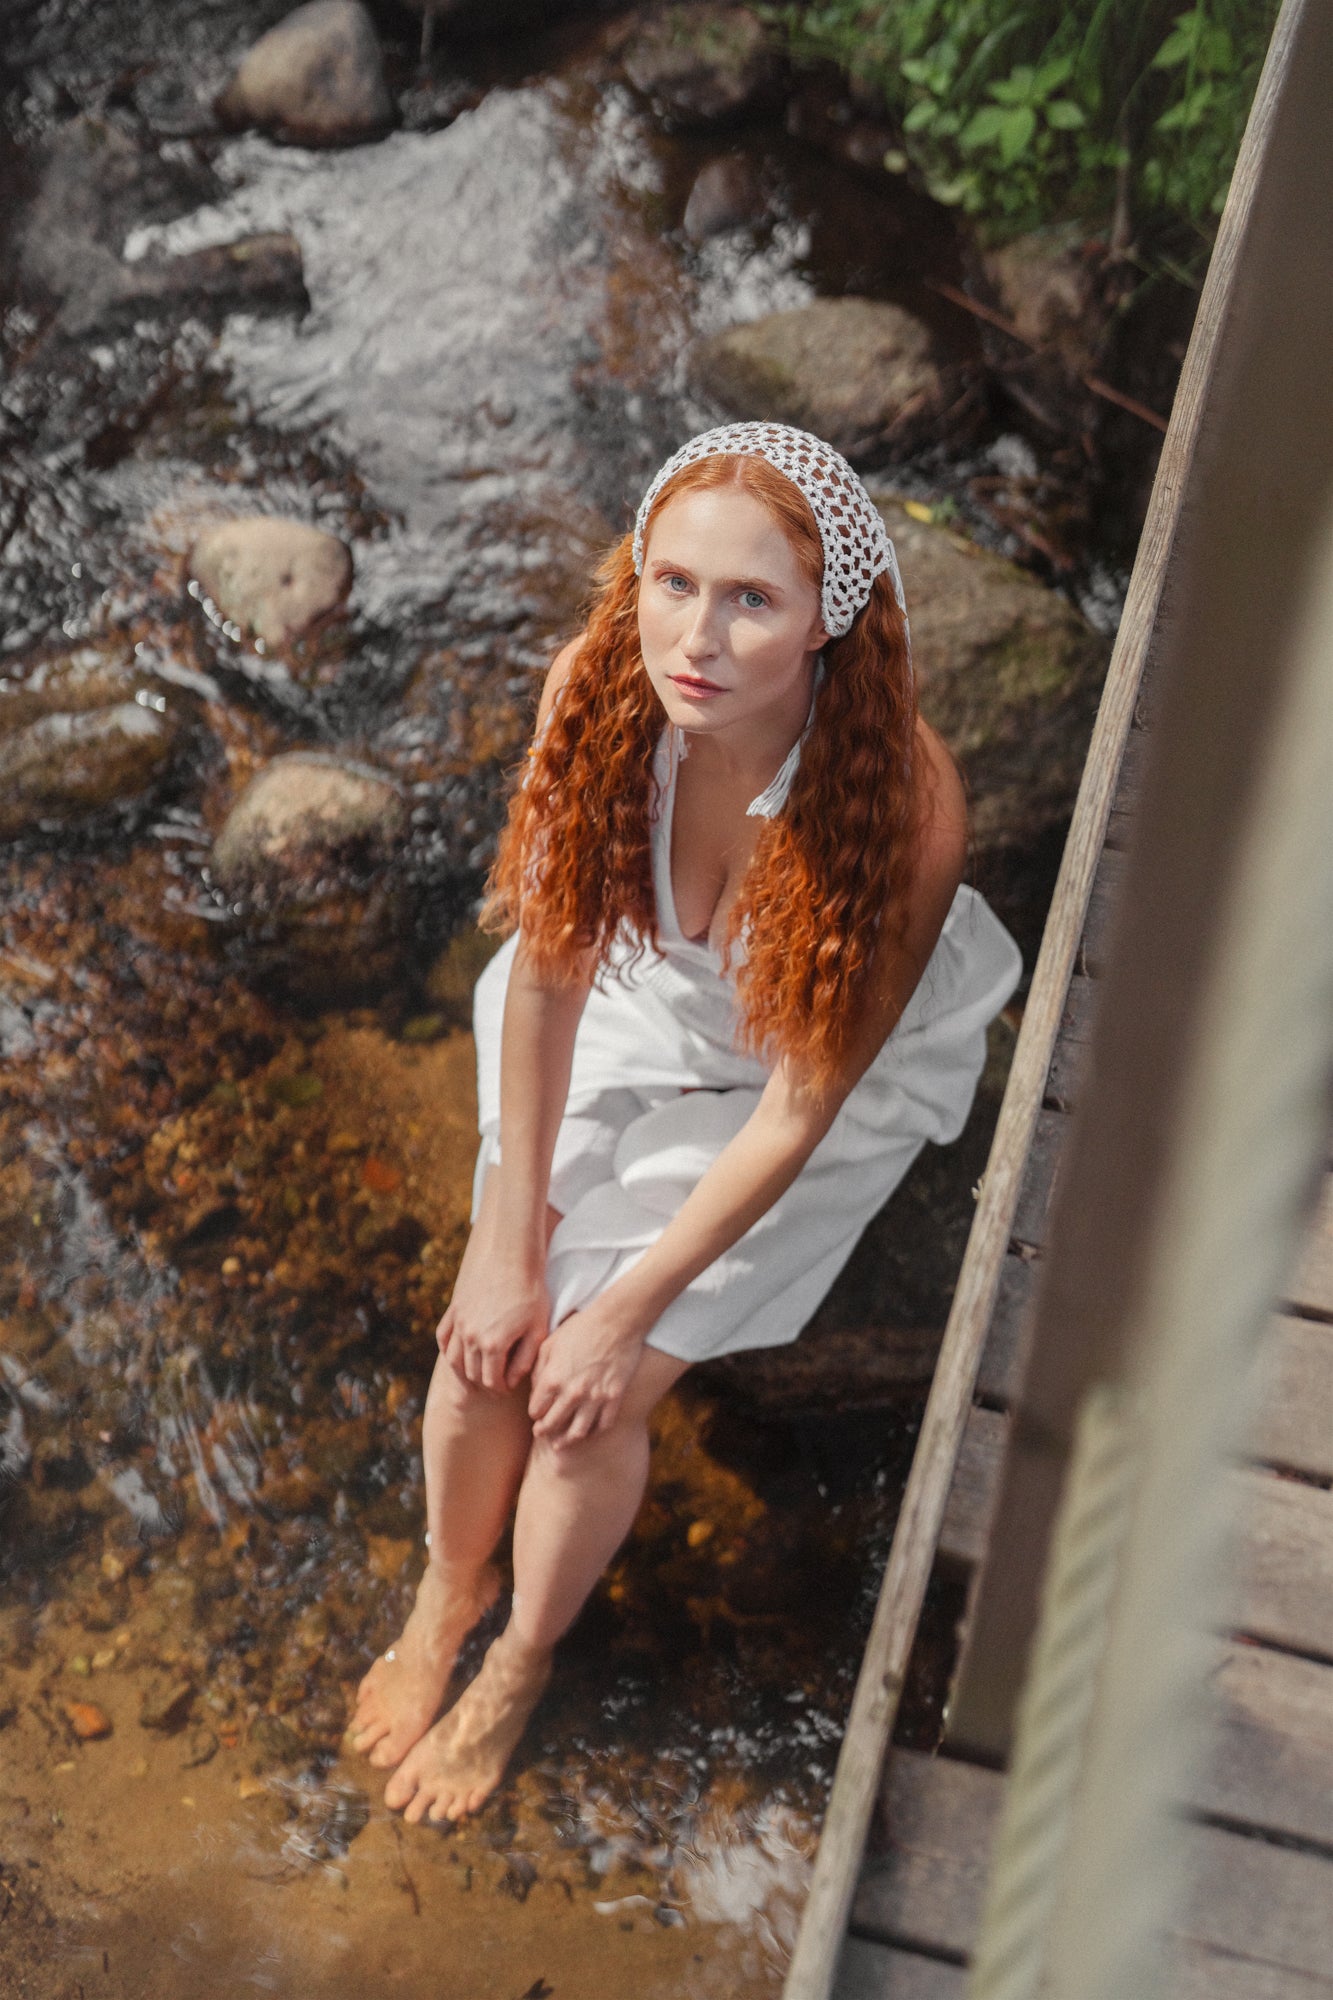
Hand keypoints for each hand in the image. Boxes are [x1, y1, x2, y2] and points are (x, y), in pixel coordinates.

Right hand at [437, 1219, 549, 1392]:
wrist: (510, 1252)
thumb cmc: (531, 1289)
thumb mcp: (538, 1327)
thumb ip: (525, 1359)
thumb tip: (511, 1381)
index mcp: (493, 1345)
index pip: (491, 1381)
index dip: (501, 1388)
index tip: (509, 1387)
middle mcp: (470, 1336)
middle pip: (472, 1373)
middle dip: (485, 1382)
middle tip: (498, 1382)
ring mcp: (459, 1322)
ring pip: (454, 1359)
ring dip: (466, 1370)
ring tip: (480, 1371)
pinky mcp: (454, 1309)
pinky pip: (443, 1338)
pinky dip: (449, 1350)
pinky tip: (460, 1353)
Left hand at [527, 1304, 643, 1446]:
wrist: (617, 1320)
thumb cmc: (581, 1327)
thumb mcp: (551, 1342)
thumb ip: (539, 1368)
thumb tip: (536, 1389)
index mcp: (553, 1379)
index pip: (536, 1410)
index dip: (534, 1413)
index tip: (536, 1413)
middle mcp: (572, 1393)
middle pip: (553, 1425)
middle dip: (544, 1431)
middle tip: (542, 1433)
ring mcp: (595, 1397)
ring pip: (577, 1432)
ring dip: (566, 1441)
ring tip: (561, 1444)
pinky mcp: (614, 1397)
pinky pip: (603, 1424)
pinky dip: (593, 1432)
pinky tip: (588, 1432)